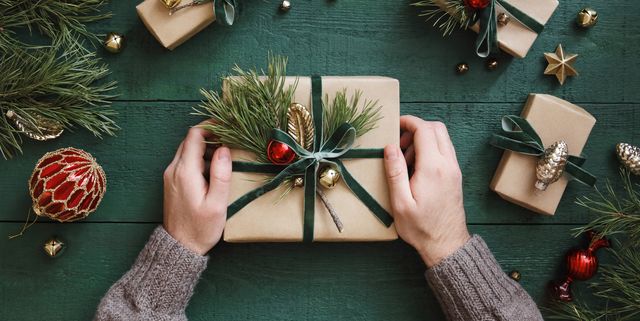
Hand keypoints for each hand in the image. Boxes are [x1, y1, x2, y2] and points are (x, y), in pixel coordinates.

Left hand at [163, 121, 231, 254]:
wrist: (179, 246)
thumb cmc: (200, 228)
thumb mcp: (217, 203)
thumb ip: (221, 174)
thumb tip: (224, 149)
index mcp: (185, 171)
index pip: (194, 135)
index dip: (211, 127)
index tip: (227, 127)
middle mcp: (174, 169)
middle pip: (190, 140)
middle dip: (210, 136)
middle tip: (230, 139)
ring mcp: (170, 175)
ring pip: (187, 150)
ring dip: (205, 148)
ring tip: (225, 155)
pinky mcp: (172, 182)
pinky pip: (185, 161)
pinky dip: (199, 158)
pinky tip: (213, 169)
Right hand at [383, 116, 469, 266]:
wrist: (446, 244)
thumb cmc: (421, 227)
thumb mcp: (400, 203)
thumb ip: (395, 172)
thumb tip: (390, 147)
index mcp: (432, 168)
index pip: (424, 130)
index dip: (408, 122)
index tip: (394, 125)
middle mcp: (447, 164)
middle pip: (436, 128)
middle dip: (416, 129)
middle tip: (399, 145)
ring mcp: (454, 169)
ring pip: (442, 138)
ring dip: (423, 140)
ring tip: (406, 160)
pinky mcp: (455, 175)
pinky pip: (444, 151)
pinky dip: (430, 150)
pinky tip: (417, 168)